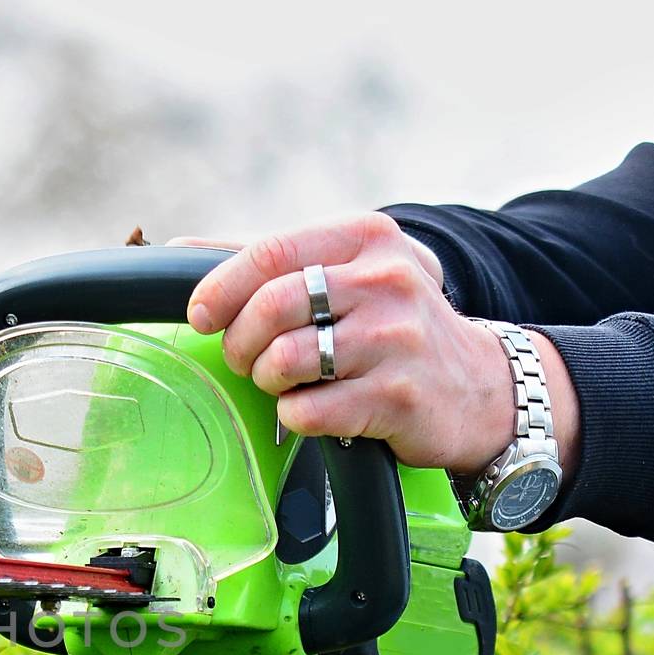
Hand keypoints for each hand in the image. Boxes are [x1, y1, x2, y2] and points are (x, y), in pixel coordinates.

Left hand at [170, 214, 578, 479]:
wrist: (476, 386)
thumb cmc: (389, 326)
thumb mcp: (346, 271)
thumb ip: (268, 258)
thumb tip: (177, 252)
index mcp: (365, 238)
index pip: (271, 253)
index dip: (221, 288)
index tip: (201, 316)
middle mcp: (386, 280)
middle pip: (271, 307)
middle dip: (240, 342)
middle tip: (246, 359)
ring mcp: (396, 339)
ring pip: (285, 359)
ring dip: (267, 380)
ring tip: (284, 382)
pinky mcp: (398, 398)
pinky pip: (308, 412)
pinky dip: (295, 416)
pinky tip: (316, 408)